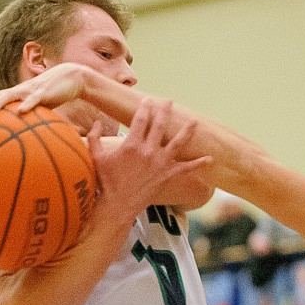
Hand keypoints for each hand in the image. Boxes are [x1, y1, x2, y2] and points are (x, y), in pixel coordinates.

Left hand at [0, 62, 90, 118]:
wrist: (70, 78)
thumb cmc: (51, 96)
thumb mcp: (36, 110)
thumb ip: (27, 122)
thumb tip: (18, 141)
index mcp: (11, 97)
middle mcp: (15, 92)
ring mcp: (28, 91)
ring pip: (8, 96)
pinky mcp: (43, 93)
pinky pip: (34, 99)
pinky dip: (27, 105)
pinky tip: (22, 112)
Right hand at [86, 98, 213, 230]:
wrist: (118, 205)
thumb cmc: (106, 181)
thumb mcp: (96, 157)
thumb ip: (94, 138)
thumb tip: (95, 122)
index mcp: (132, 145)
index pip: (140, 120)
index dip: (144, 108)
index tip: (147, 100)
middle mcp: (148, 151)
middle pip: (159, 125)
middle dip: (164, 111)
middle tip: (168, 101)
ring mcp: (160, 163)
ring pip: (178, 142)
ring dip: (187, 131)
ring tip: (195, 121)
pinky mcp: (168, 175)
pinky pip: (186, 168)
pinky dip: (199, 164)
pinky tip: (210, 158)